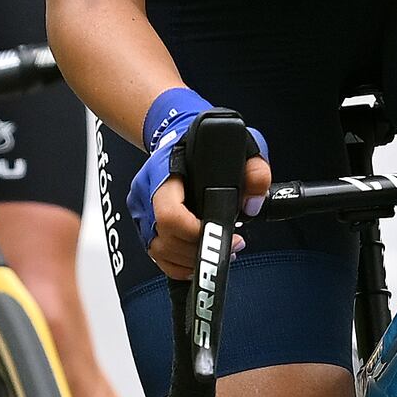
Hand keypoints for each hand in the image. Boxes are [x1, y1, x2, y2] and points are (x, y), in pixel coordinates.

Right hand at [125, 86, 270, 273]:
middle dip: (199, 250)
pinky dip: (177, 264)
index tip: (225, 234)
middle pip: (164, 239)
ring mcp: (140, 210)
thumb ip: (255, 171)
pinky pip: (155, 254)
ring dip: (189, 260)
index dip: (196, 232)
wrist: (176, 133)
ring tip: (217, 252)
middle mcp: (145, 192)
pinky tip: (197, 259)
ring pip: (158, 250)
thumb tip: (253, 204)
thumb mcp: (240, 144)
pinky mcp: (143, 223)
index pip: (170, 214)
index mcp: (165, 172)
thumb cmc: (203, 141)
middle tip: (229, 246)